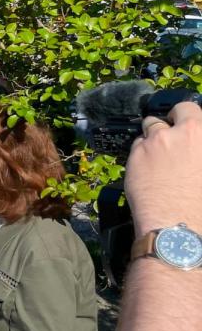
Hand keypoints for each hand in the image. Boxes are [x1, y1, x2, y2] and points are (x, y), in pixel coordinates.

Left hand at [126, 102, 201, 235]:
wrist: (179, 223)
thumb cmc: (199, 202)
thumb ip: (197, 148)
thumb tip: (191, 150)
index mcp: (199, 132)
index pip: (189, 108)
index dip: (184, 115)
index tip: (182, 124)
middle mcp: (178, 132)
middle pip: (166, 114)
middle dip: (166, 122)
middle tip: (168, 138)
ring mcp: (154, 142)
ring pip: (148, 128)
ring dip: (152, 137)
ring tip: (156, 155)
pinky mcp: (135, 155)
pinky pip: (136, 146)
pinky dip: (140, 153)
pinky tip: (146, 169)